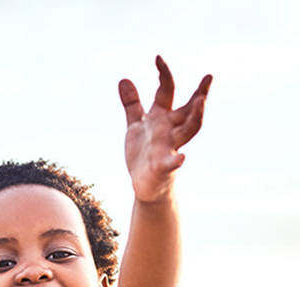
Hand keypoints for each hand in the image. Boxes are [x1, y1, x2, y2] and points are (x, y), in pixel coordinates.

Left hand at [120, 56, 211, 201]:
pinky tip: (182, 159)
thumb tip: (124, 79)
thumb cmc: (143, 154)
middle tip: (208, 79)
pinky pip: (172, 163)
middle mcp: (170, 130)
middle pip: (189, 110)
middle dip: (199, 94)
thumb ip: (133, 103)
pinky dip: (177, 161)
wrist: (144, 184)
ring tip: (201, 102)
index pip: (167, 91)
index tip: (157, 57)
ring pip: (189, 130)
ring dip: (195, 117)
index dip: (163, 74)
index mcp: (162, 117)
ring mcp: (169, 147)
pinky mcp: (163, 167)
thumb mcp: (136, 125)